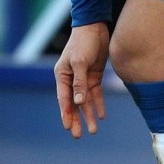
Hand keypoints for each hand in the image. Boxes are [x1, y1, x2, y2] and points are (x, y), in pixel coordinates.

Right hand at [54, 22, 108, 138]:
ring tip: (93, 130)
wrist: (96, 27)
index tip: (67, 127)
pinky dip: (98, 104)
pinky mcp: (94, 75)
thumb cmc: (83, 42)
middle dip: (76, 120)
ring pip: (85, 101)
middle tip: (77, 136)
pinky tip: (101, 115)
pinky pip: (96, 93)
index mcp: (62, 76)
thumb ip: (79, 82)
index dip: (66, 114)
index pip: (64, 99)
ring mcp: (83, 78)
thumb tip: (78, 101)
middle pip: (74, 104)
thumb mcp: (80, 62)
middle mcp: (71, 79)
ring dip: (89, 115)